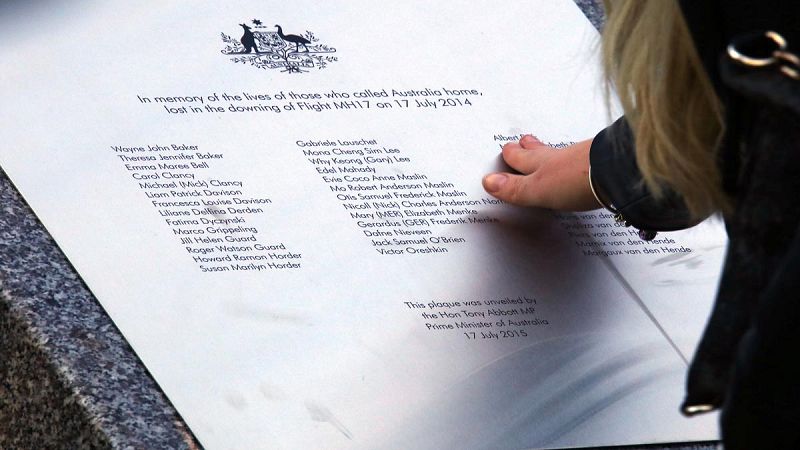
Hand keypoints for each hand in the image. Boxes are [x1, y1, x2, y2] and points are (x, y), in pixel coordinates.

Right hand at [482, 135, 600, 210]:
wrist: (616, 175)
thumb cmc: (577, 180)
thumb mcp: (538, 189)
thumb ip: (515, 188)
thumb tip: (489, 182)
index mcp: (541, 163)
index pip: (520, 158)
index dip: (512, 154)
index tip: (506, 149)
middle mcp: (560, 158)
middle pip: (540, 151)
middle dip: (529, 147)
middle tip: (523, 141)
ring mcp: (582, 159)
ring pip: (561, 153)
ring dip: (553, 153)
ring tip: (549, 151)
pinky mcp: (601, 165)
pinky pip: (583, 160)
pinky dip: (577, 161)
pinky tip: (581, 165)